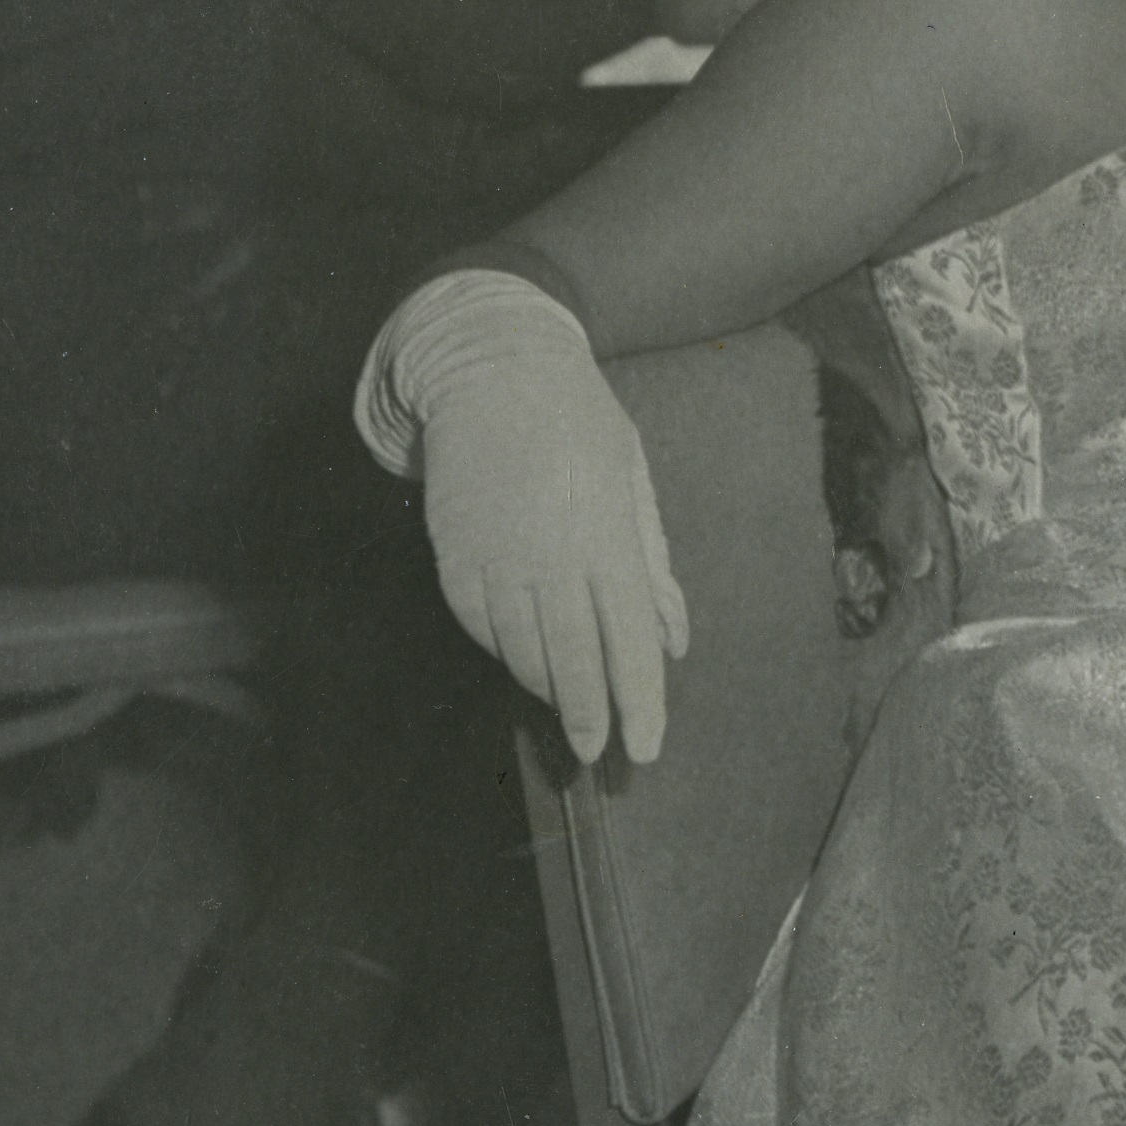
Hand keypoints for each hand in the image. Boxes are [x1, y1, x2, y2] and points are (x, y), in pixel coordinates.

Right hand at [412, 321, 686, 764]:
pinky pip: (479, 624)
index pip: (628, 642)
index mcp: (606, 538)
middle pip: (572, 661)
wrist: (493, 370)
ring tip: (571, 709)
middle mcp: (549, 556)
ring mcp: (495, 558)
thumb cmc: (579, 424)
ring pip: (520, 650)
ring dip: (548, 687)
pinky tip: (524, 661)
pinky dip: (504, 650)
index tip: (646, 746)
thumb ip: (652, 566)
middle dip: (589, 718)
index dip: (639, 703)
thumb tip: (672, 638)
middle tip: (599, 754)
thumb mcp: (633, 482)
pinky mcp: (453, 555)